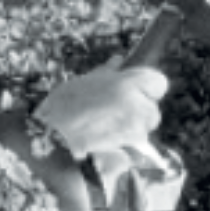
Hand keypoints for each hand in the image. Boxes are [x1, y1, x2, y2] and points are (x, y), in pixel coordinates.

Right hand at [32, 61, 171, 170]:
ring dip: (131, 130)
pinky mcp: (131, 150)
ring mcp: (136, 130)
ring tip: (105, 130)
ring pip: (144, 130)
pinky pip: (137, 148)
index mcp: (126, 84)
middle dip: (139, 112)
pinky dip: (126, 147)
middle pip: (153, 109)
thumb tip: (118, 61)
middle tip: (114, 114)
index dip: (148, 87)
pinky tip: (105, 144)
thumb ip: (106, 73)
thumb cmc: (62, 109)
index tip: (136, 91)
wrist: (51, 140)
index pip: (158, 82)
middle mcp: (136, 105)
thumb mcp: (83, 83)